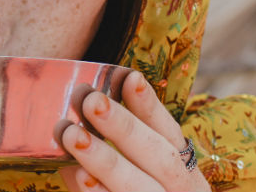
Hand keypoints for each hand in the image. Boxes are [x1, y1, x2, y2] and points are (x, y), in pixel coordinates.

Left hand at [60, 71, 208, 191]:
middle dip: (121, 128)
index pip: (170, 135)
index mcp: (186, 174)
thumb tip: (108, 87)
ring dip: (101, 159)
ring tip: (69, 133)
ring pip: (135, 188)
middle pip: (157, 158)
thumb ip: (137, 136)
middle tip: (88, 99)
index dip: (150, 106)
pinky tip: (74, 175)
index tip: (128, 76)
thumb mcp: (156, 169)